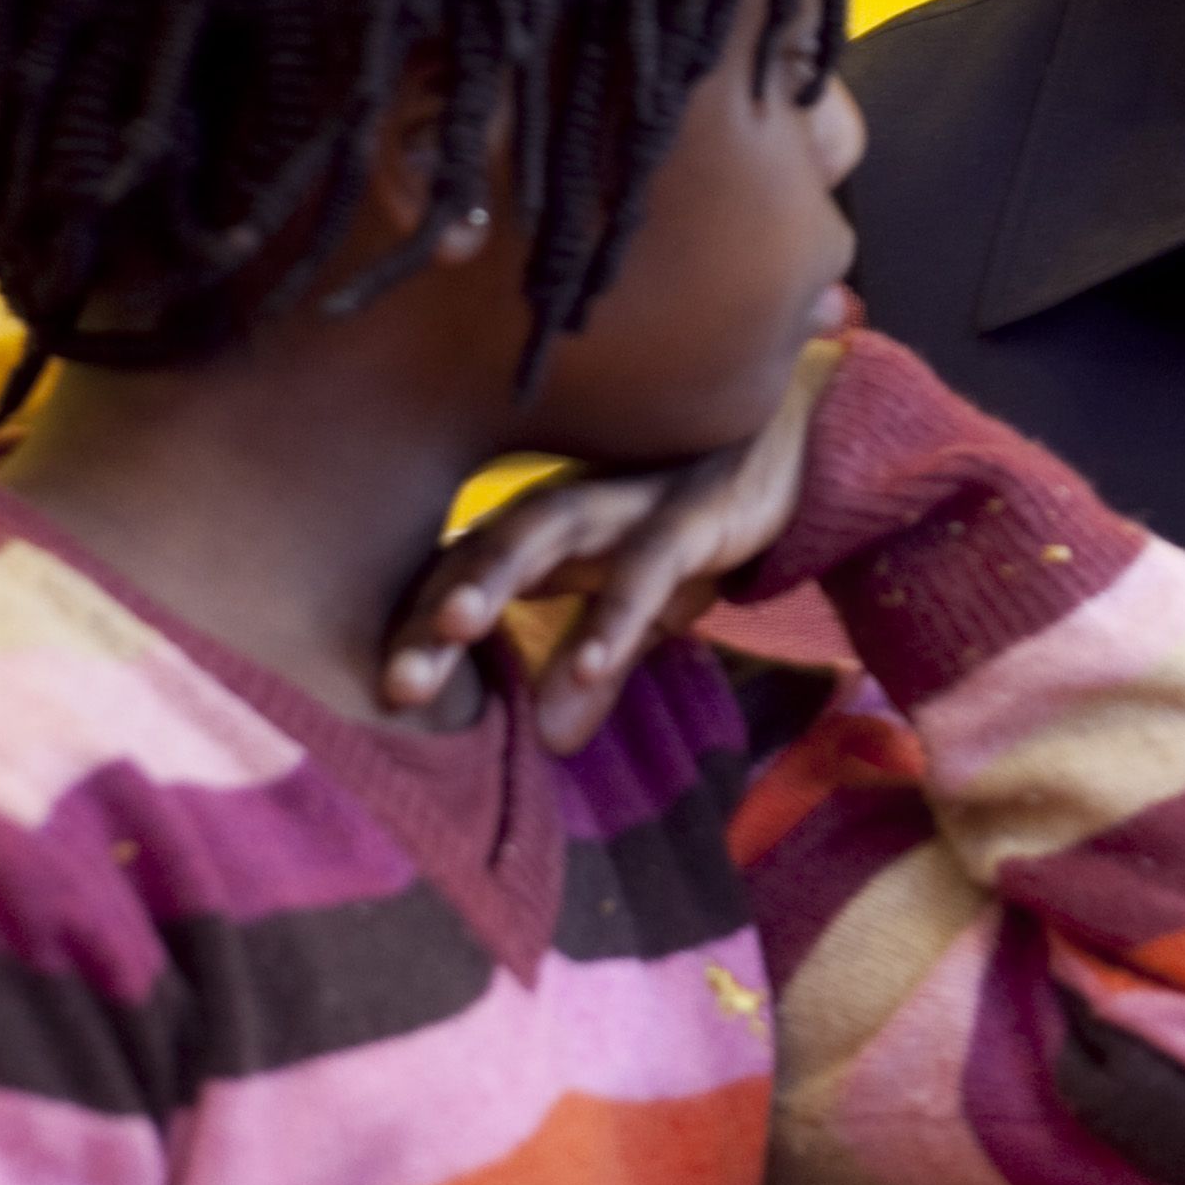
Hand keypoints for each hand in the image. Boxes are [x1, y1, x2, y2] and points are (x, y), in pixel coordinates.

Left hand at [384, 338, 844, 752]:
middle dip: (434, 609)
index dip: (415, 625)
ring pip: (547, 527)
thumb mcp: (649, 607)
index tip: (376, 695)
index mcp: (551, 527)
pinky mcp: (697, 508)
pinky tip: (589, 664)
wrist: (808, 438)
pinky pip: (648, 560)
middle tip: (395, 682)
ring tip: (453, 626)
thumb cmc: (705, 519)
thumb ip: (597, 666)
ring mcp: (634, 497)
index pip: (462, 569)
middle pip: (484, 546)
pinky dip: (616, 611)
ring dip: (497, 575)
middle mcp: (576, 503)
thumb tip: (550, 746)